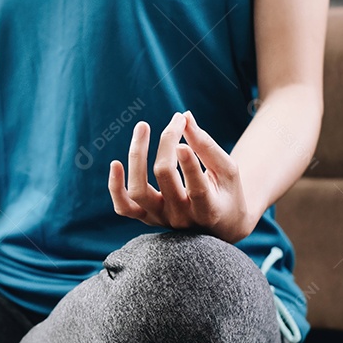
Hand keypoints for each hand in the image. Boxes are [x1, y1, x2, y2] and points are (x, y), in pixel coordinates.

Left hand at [108, 111, 255, 242]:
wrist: (219, 226)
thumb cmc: (227, 193)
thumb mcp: (227, 171)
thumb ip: (206, 146)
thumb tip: (184, 116)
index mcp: (209, 209)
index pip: (197, 189)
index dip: (189, 165)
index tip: (183, 142)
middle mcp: (182, 217)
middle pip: (165, 177)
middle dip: (167, 143)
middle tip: (176, 121)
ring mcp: (161, 219)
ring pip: (139, 191)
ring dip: (137, 156)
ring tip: (143, 127)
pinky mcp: (147, 218)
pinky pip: (123, 207)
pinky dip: (115, 187)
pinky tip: (115, 163)